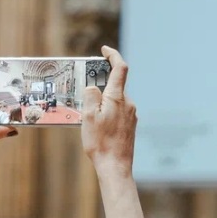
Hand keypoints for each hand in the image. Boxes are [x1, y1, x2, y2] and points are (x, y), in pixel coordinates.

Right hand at [81, 46, 134, 175]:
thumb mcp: (88, 116)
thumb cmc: (100, 143)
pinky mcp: (130, 125)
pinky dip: (107, 113)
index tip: (104, 50)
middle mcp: (128, 104)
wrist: (115, 167)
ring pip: (115, 101)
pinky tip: (98, 127)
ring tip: (89, 118)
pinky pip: (118, 112)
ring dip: (103, 103)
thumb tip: (93, 87)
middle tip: (85, 95)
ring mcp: (131, 115)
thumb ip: (90, 96)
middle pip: (115, 86)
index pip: (120, 68)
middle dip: (100, 86)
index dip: (113, 55)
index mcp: (117, 98)